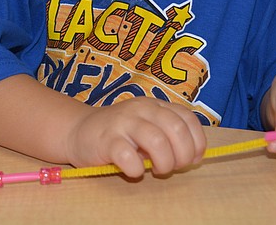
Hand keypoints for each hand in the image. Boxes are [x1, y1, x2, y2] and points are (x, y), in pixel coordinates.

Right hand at [64, 97, 205, 177]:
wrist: (78, 130)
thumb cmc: (119, 134)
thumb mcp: (147, 126)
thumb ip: (168, 134)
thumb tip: (192, 156)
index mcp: (155, 105)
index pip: (187, 118)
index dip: (197, 142)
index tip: (193, 159)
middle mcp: (141, 109)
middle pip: (176, 129)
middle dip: (182, 154)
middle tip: (173, 167)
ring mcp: (123, 123)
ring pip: (157, 141)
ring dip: (164, 163)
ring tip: (156, 170)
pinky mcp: (106, 140)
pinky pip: (128, 156)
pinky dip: (136, 169)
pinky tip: (133, 171)